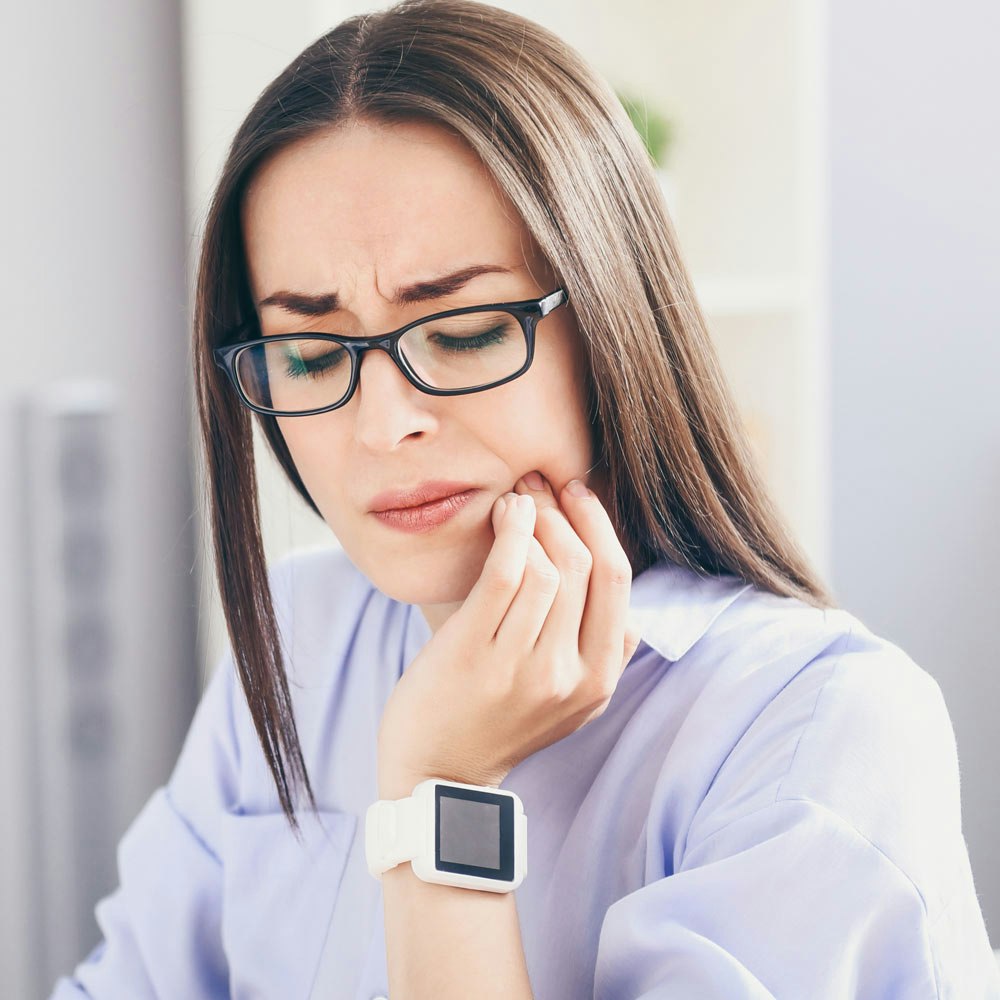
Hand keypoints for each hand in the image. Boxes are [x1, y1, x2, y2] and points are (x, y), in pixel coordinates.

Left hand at [376, 471, 640, 796]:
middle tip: (540, 484)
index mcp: (597, 682)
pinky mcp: (475, 653)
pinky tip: (503, 515)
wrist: (436, 772)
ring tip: (515, 499)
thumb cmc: (497, 722)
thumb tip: (625, 609)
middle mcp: (567, 676)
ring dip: (533, 518)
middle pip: (584, 567)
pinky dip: (510, 532)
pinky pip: (505, 574)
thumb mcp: (568, 703)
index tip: (578, 495)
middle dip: (565, 512)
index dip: (600, 528)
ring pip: (547, 567)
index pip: (617, 583)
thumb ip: (600, 658)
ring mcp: (521, 667)